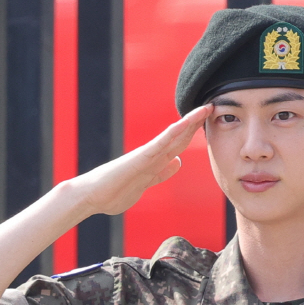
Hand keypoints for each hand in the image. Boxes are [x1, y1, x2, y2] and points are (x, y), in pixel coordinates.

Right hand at [75, 104, 212, 215]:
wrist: (90, 196)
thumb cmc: (113, 194)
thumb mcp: (145, 184)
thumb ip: (161, 173)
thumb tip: (177, 162)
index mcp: (154, 163)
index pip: (178, 145)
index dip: (193, 134)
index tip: (208, 124)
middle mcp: (152, 155)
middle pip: (179, 136)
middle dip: (196, 123)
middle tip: (213, 107)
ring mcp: (146, 155)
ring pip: (173, 135)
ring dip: (190, 122)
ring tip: (206, 108)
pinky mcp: (140, 158)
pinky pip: (160, 142)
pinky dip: (174, 132)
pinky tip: (186, 122)